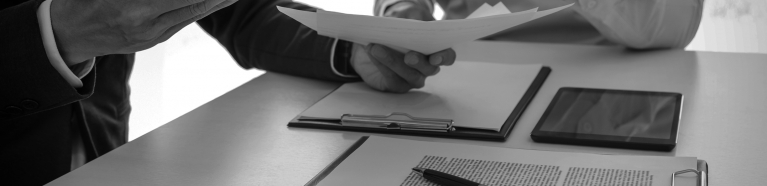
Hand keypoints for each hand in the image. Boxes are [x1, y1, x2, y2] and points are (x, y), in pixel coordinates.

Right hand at [50, 0, 237, 64]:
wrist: (68, 34)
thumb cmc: (85, 1)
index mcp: (133, 8)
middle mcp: (146, 24)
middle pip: (193, 3)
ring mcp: (152, 36)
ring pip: (193, 13)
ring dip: (218, 1)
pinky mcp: (154, 41)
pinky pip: (185, 20)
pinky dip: (203, 8)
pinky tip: (219, 0)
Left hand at [351, 1, 453, 92]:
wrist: (376, 38)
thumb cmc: (398, 27)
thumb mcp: (406, 16)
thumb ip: (412, 18)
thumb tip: (413, 22)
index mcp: (435, 50)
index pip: (447, 57)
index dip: (444, 57)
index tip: (435, 57)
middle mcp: (426, 67)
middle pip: (428, 69)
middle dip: (419, 62)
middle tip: (409, 56)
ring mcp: (412, 78)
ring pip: (409, 76)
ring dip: (393, 62)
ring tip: (376, 47)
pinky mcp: (396, 85)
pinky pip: (391, 79)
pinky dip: (381, 65)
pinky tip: (372, 52)